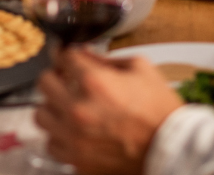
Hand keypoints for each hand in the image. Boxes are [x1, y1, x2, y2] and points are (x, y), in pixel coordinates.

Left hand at [35, 48, 183, 174]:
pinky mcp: (76, 159)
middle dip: (56, 76)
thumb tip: (84, 54)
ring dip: (53, 107)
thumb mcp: (140, 69)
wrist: (172, 150)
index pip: (64, 57)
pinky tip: (72, 131)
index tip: (67, 57)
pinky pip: (51, 143)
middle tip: (65, 79)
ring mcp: (74, 137)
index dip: (66, 54)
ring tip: (67, 107)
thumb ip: (107, 59)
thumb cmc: (160, 110)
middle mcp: (77, 109)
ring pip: (41, 114)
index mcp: (94, 82)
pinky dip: (59, 136)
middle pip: (44, 82)